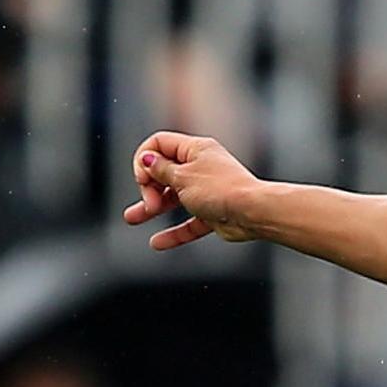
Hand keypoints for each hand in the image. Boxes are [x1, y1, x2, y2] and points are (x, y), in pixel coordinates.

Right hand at [123, 131, 261, 249]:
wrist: (254, 213)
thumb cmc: (221, 190)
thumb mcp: (182, 176)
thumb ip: (160, 169)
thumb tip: (147, 160)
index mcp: (195, 149)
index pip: (159, 144)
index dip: (144, 159)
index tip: (143, 178)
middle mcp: (201, 167)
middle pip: (164, 172)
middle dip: (149, 187)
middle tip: (149, 203)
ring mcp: (207, 191)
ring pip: (174, 198)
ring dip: (152, 208)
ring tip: (132, 218)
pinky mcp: (213, 214)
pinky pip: (189, 223)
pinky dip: (174, 233)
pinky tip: (157, 243)